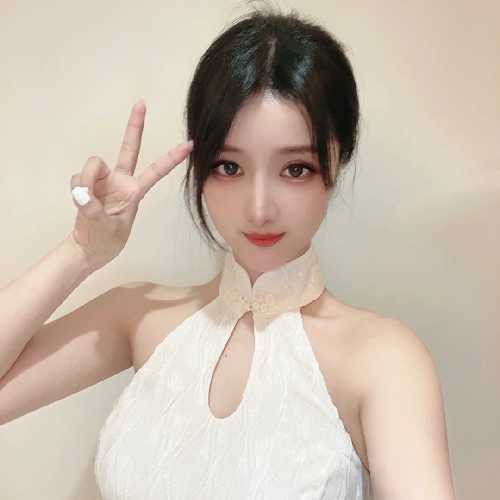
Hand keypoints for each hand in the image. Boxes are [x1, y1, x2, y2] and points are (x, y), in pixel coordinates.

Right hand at [68, 100, 192, 270]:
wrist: (88, 248)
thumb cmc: (105, 241)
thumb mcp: (105, 228)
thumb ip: (92, 208)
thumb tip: (81, 191)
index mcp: (134, 192)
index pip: (156, 171)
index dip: (171, 158)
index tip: (189, 144)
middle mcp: (120, 181)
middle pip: (129, 148)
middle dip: (135, 126)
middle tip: (142, 103)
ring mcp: (103, 181)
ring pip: (94, 165)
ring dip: (86, 180)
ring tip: (86, 203)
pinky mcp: (87, 183)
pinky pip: (78, 178)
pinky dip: (77, 188)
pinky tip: (80, 201)